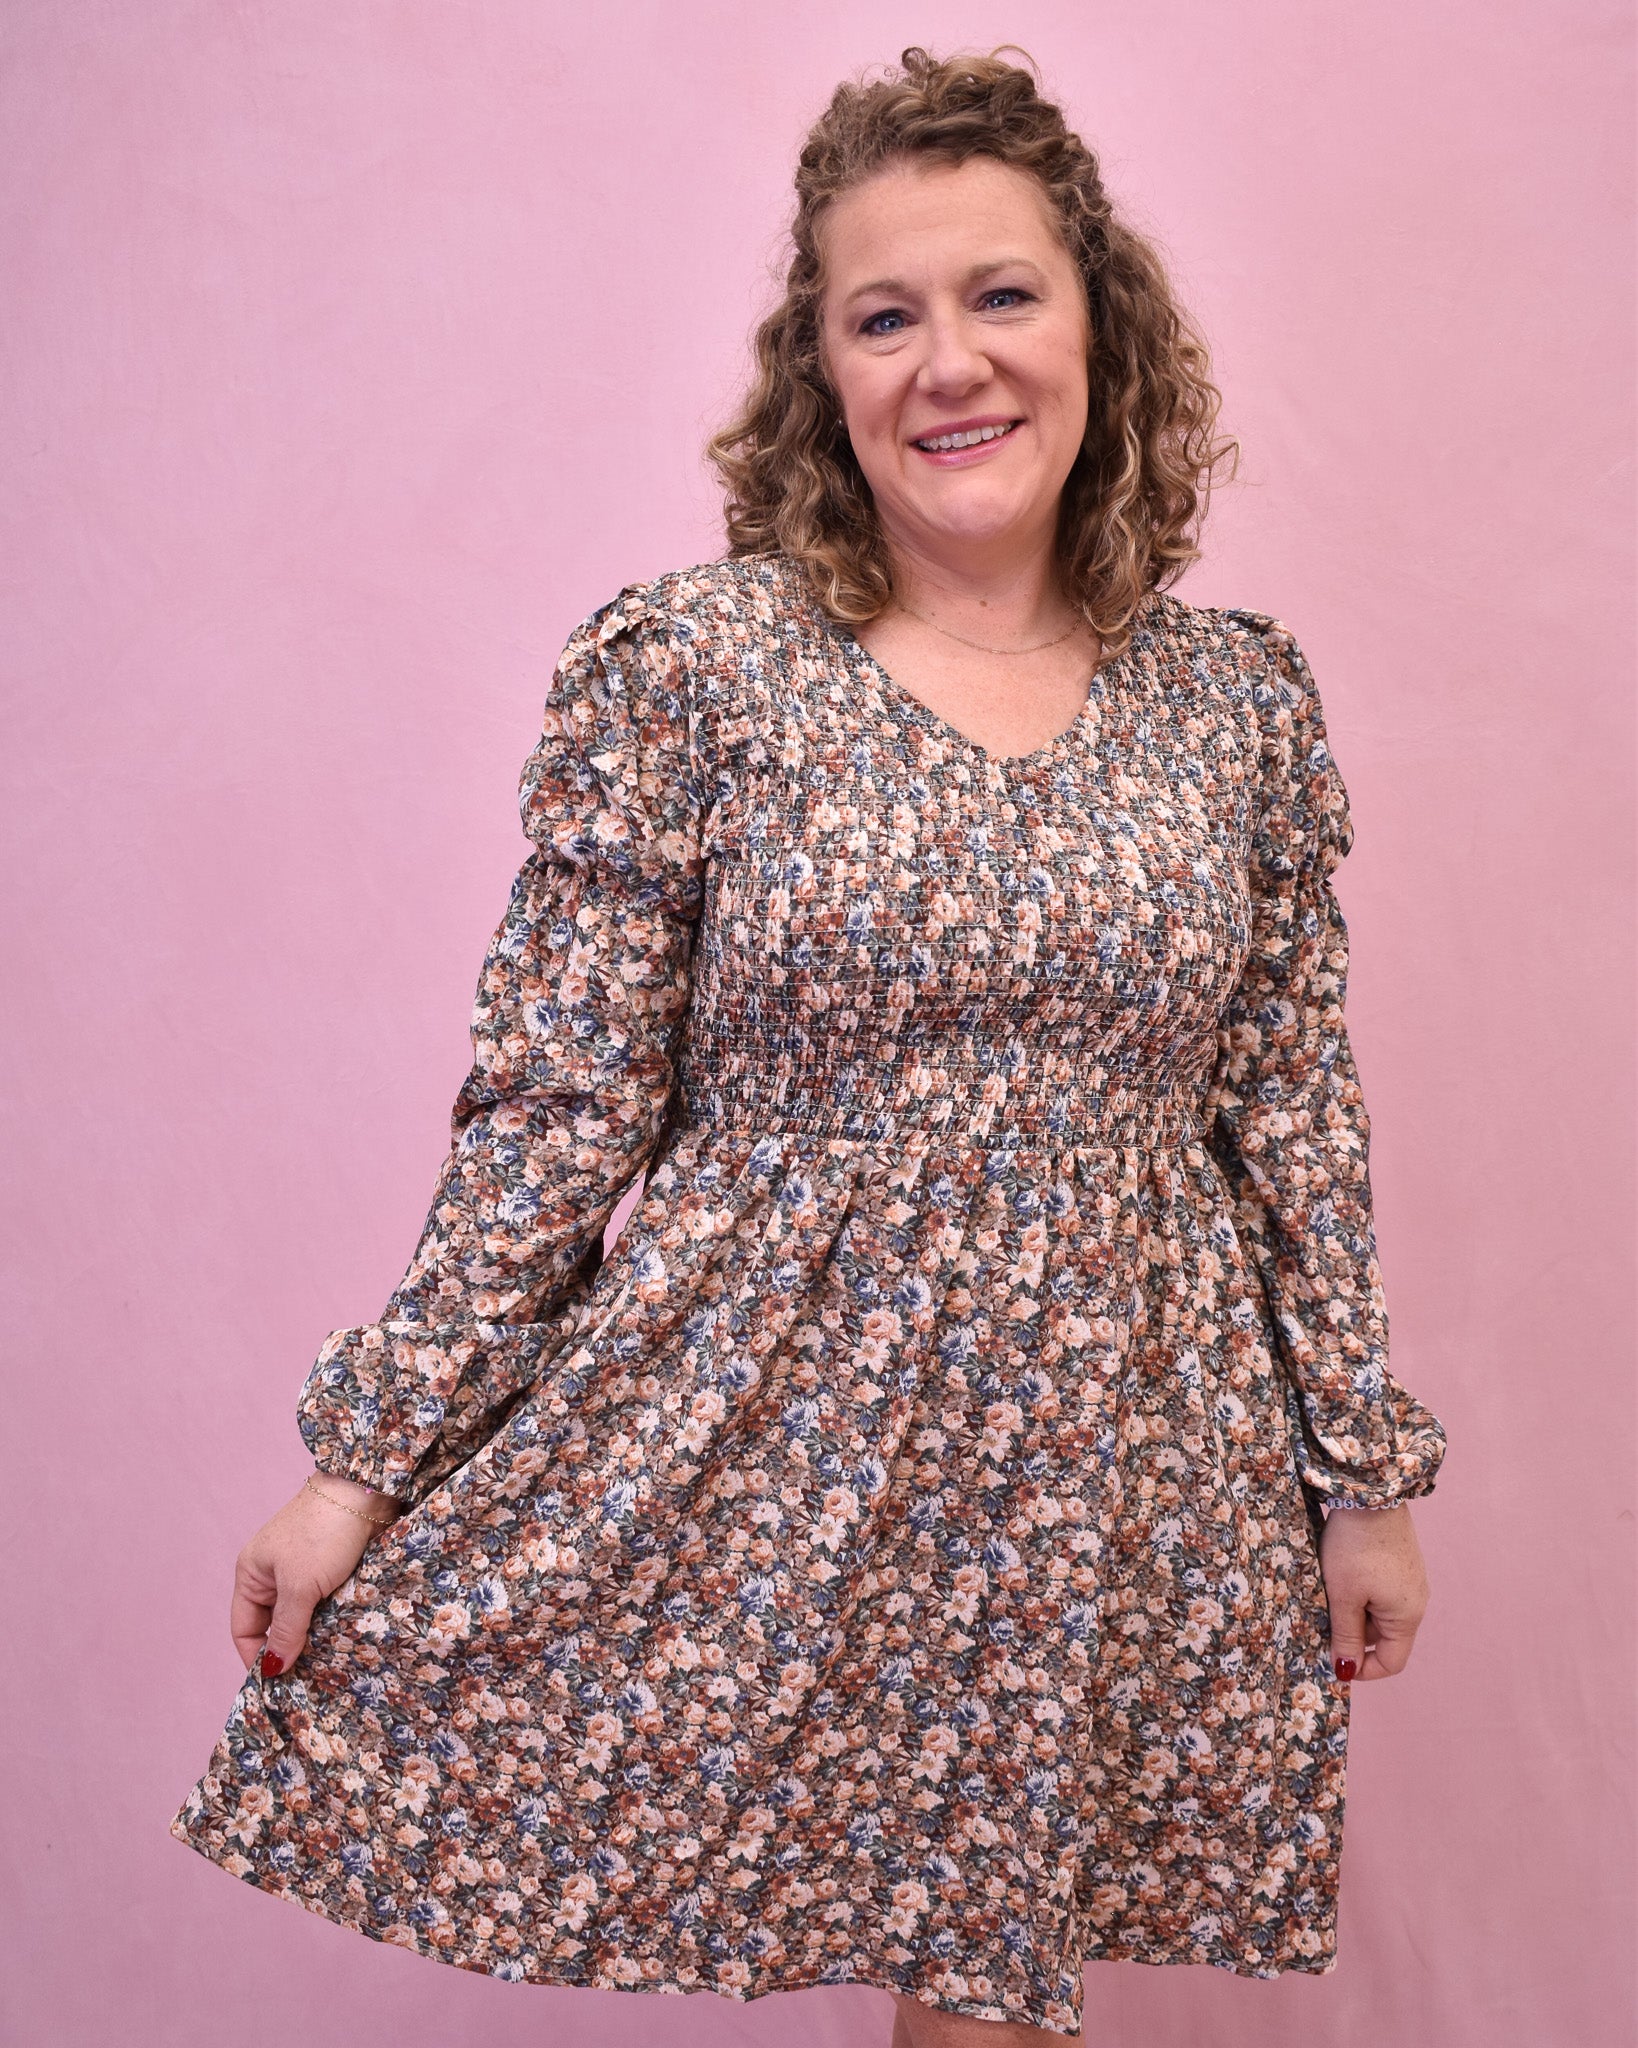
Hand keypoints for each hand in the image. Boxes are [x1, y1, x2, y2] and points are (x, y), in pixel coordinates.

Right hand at [230, 1473, 401, 1676]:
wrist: (366, 1489)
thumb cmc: (324, 1531)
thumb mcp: (300, 1585)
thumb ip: (286, 1628)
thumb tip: (273, 1668)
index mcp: (252, 1574)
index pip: (244, 1628)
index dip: (256, 1657)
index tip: (278, 1683)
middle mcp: (273, 1572)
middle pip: (272, 1624)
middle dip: (287, 1649)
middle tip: (307, 1678)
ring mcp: (302, 1569)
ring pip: (300, 1615)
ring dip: (311, 1636)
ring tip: (326, 1661)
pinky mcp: (330, 1566)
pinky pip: (322, 1603)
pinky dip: (328, 1620)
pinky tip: (341, 1636)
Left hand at [1318, 1503, 1430, 1681]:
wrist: (1371, 1494)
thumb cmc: (1355, 1547)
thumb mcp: (1343, 1595)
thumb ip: (1345, 1635)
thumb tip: (1345, 1670)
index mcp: (1407, 1616)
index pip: (1392, 1662)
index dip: (1363, 1669)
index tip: (1334, 1662)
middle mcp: (1415, 1602)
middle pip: (1383, 1637)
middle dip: (1352, 1636)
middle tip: (1321, 1620)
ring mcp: (1409, 1581)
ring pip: (1378, 1613)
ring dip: (1353, 1612)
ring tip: (1327, 1593)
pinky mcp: (1400, 1563)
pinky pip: (1379, 1592)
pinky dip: (1359, 1594)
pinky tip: (1338, 1577)